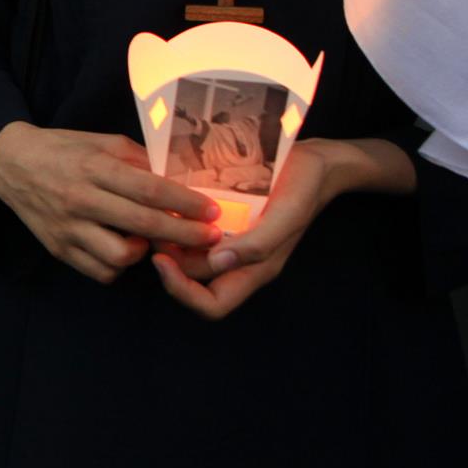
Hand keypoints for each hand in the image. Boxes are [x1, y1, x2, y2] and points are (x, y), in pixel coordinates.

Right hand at [0, 122, 222, 282]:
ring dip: (147, 251)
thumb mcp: (102, 143)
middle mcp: (81, 199)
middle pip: (143, 224)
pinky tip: (125, 249)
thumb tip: (180, 177)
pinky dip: (120, 266)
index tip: (213, 211)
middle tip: (212, 238)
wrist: (11, 164)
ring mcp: (68, 228)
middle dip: (185, 234)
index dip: (186, 203)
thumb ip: (139, 160)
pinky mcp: (59, 249)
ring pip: (121, 256)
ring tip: (153, 240)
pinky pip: (100, 271)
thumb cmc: (64, 150)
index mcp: (94, 168)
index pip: (149, 189)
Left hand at [151, 137, 414, 319]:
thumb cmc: (305, 187)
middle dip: (169, 258)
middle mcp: (238, 261)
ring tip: (154, 214)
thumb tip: (218, 263)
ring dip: (169, 241)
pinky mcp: (226, 221)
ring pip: (189, 256)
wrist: (317, 161)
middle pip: (192, 279)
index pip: (212, 305)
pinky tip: (167, 203)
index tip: (161, 258)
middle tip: (151, 226)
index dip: (181, 291)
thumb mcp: (288, 213)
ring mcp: (231, 241)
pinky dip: (178, 223)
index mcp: (255, 270)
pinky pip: (194, 233)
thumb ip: (258, 243)